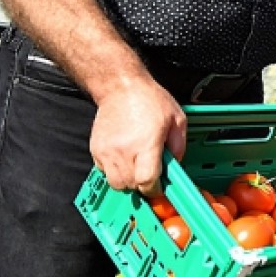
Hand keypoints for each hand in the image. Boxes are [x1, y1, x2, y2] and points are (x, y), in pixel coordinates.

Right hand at [90, 79, 186, 196]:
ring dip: (128, 181)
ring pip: (115, 183)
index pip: (146, 180)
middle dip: (142, 186)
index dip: (154, 189)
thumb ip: (179, 145)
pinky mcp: (96, 150)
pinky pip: (103, 172)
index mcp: (146, 144)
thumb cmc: (149, 100)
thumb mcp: (177, 119)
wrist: (121, 87)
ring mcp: (107, 152)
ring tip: (137, 167)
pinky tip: (125, 158)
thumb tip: (177, 165)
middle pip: (130, 186)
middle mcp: (124, 150)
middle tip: (150, 175)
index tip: (159, 188)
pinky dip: (114, 171)